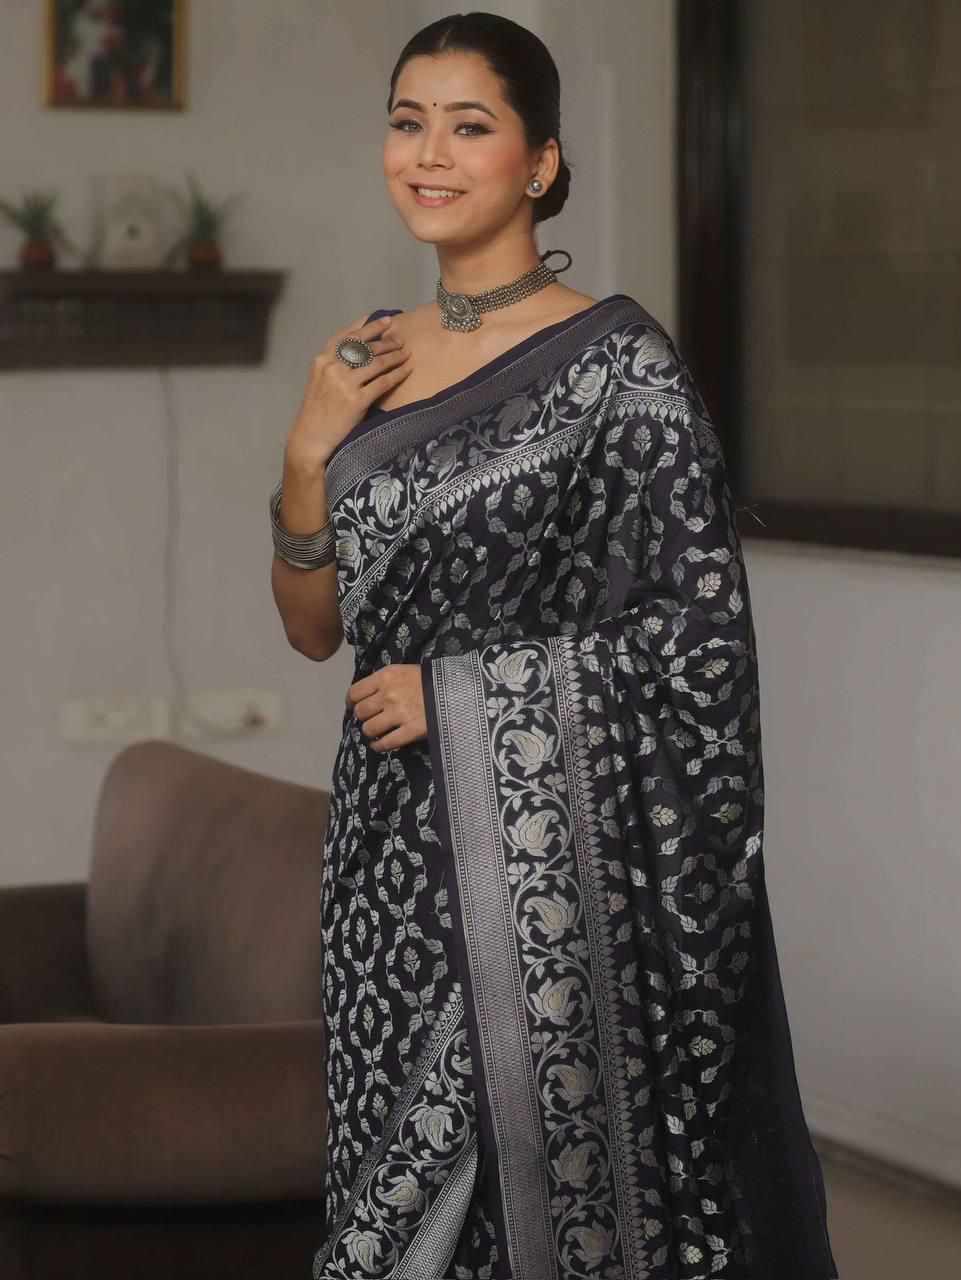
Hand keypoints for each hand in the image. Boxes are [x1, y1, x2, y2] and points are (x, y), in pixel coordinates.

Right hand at [286, 312, 411, 468]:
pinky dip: (397, 375)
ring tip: (407, 353)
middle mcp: (332, 367)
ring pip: (377, 363)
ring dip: (395, 355)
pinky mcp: (356, 401)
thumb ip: (336, 362)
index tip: (387, 320)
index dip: (371, 326)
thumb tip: (362, 347)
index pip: (350, 336)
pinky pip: (383, 383)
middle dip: (387, 341)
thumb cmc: (318, 408)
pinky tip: (407, 370)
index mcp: (323, 359)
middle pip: (366, 347)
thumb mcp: (320, 379)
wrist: (311, 436)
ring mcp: (344, 384)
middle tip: (401, 339)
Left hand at [346, 663, 426, 750]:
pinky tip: (381, 745)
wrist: (457, 691)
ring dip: (371, 733)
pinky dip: (379, 746)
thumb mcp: (406, 671)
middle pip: (361, 712)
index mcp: (386, 676)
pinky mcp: (410, 731)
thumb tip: (368, 692)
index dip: (351, 702)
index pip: (355, 692)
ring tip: (377, 733)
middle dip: (363, 718)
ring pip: (369, 729)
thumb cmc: (431, 679)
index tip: (353, 707)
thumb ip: (386, 680)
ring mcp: (398, 714)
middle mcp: (388, 695)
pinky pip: (386, 743)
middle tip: (371, 719)